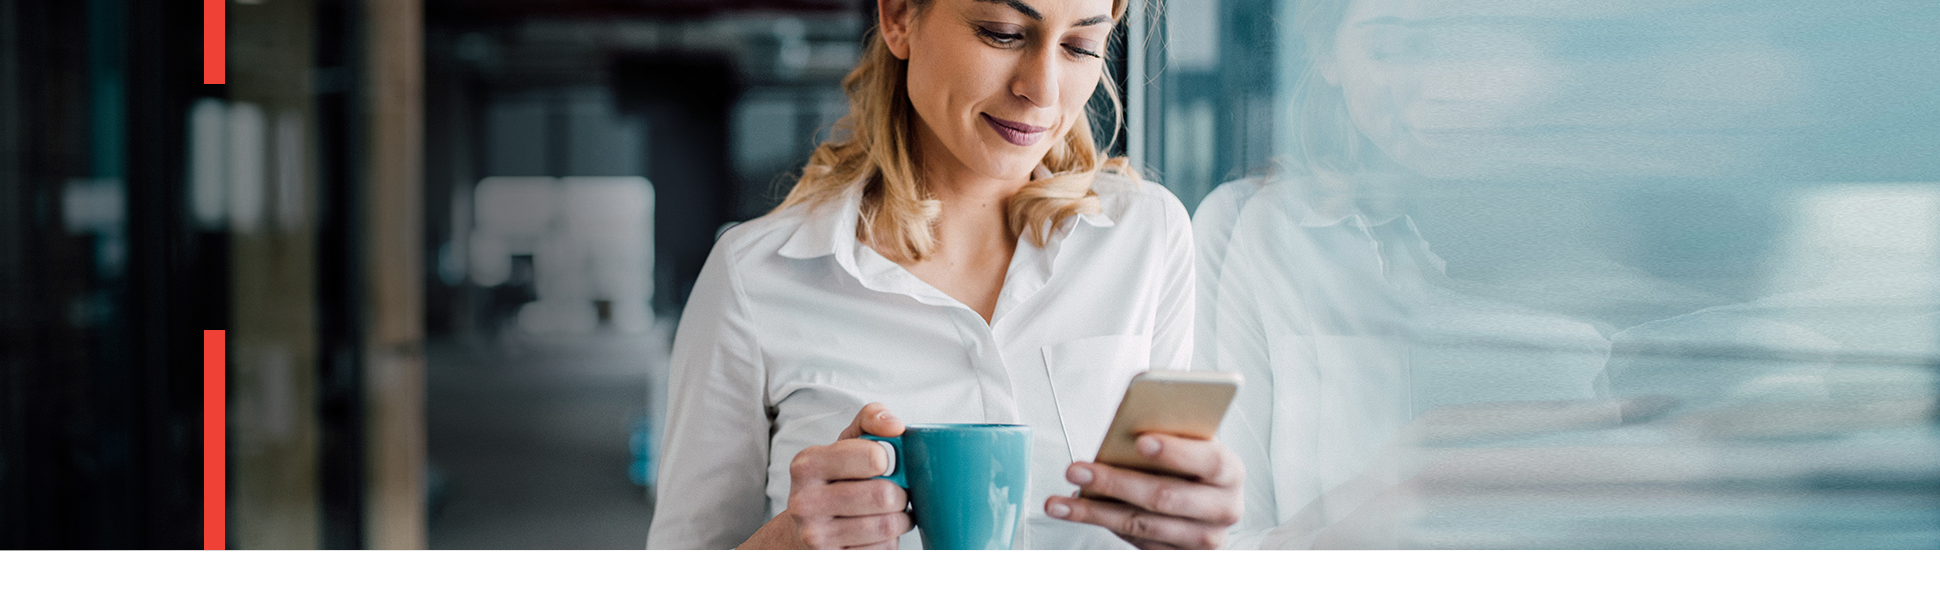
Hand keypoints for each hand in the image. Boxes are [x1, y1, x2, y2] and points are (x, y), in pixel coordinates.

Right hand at [737, 403, 912, 549]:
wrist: (802, 529)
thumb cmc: (832, 480)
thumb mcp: (845, 444)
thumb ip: (870, 420)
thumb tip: (895, 426)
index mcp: (808, 465)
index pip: (874, 457)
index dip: (891, 459)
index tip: (887, 463)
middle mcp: (805, 502)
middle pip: (884, 495)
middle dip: (899, 492)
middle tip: (893, 490)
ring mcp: (816, 536)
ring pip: (887, 525)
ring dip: (899, 517)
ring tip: (888, 511)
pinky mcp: (833, 559)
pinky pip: (882, 549)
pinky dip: (888, 540)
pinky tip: (876, 532)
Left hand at [1044, 433, 1243, 549]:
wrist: (1209, 501)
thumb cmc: (1192, 463)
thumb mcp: (1191, 442)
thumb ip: (1171, 430)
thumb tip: (1131, 414)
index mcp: (1230, 471)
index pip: (1207, 460)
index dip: (1175, 451)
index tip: (1140, 441)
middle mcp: (1223, 508)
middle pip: (1164, 497)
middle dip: (1114, 482)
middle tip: (1078, 469)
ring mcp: (1203, 538)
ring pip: (1141, 524)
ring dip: (1095, 511)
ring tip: (1061, 500)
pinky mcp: (1180, 555)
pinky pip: (1137, 540)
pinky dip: (1104, 523)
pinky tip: (1078, 511)